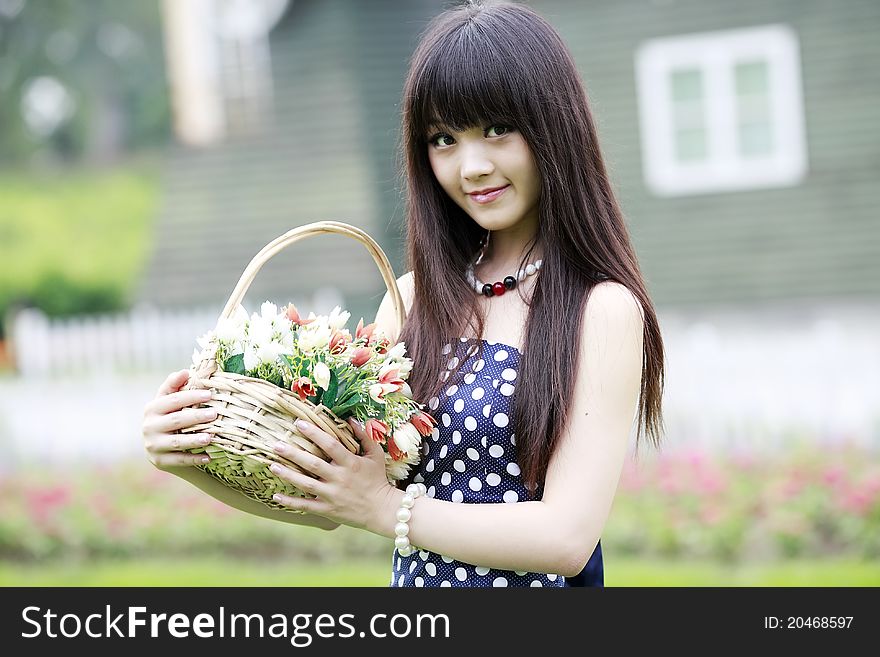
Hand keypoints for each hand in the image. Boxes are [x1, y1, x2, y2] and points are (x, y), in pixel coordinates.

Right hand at [142, 369, 216, 470]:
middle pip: (176, 420)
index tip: (210, 394)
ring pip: (177, 442)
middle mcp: (148, 427)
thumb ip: (175, 386)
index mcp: (151, 409)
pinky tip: (208, 457)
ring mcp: (153, 446)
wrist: (163, 449)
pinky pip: (179, 460)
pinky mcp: (159, 462)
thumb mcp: (170, 402)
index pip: (172, 400)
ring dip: (194, 439)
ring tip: (211, 437)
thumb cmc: (172, 419)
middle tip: (214, 414)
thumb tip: (185, 371)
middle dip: (196, 417)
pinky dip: (194, 459)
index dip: (191, 396)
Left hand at [269, 417, 395, 531]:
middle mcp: (340, 478)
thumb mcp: (375, 455)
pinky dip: (290, 502)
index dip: (314, 433)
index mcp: (351, 463)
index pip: (330, 445)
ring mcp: (332, 495)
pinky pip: (306, 506)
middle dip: (294, 454)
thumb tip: (350, 419)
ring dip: (288, 475)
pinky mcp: (328, 510)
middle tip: (277, 445)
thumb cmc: (378, 479)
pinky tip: (276, 496)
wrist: (382, 510)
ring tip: (272, 465)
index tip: (298, 423)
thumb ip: (364, 436)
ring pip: (306, 484)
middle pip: (313, 464)